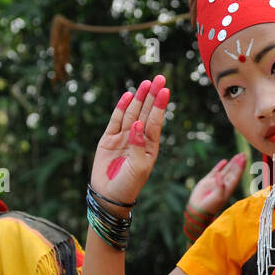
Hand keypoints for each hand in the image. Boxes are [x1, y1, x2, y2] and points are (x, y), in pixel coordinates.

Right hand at [89, 74, 171, 214]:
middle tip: (159, 78)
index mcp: (150, 146)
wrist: (109, 197)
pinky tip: (128, 96)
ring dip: (139, 98)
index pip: (156, 121)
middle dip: (152, 96)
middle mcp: (138, 138)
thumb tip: (138, 124)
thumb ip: (138, 146)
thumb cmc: (129, 185)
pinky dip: (121, 108)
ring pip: (132, 113)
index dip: (160, 105)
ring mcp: (123, 137)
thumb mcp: (139, 167)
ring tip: (146, 83)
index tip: (165, 90)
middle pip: (146, 112)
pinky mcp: (108, 139)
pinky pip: (116, 120)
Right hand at [188, 153, 246, 217]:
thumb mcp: (217, 198)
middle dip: (238, 164)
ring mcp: (215, 182)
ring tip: (237, 156)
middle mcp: (223, 185)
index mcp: (228, 189)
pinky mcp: (207, 181)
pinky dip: (219, 167)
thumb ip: (220, 186)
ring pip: (225, 171)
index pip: (236, 177)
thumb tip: (220, 174)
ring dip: (231, 164)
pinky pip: (215, 172)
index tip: (244, 160)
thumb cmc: (210, 206)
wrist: (198, 210)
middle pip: (233, 172)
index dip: (240, 168)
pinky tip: (224, 161)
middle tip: (243, 154)